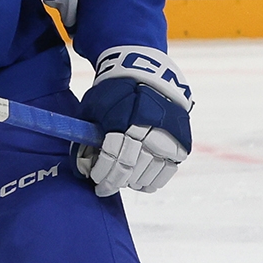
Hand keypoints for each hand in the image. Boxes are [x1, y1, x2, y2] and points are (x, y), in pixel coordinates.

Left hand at [74, 46, 193, 197]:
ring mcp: (167, 137)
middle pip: (128, 169)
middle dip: (112, 183)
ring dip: (131, 182)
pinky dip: (152, 181)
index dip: (101, 172)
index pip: (112, 156)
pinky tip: (140, 182)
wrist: (151, 73)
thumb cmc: (114, 91)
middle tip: (103, 189)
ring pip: (147, 173)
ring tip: (122, 181)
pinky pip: (166, 172)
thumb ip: (87, 135)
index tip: (94, 179)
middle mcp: (148, 130)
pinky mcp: (181, 143)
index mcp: (124, 119)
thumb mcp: (93, 106)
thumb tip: (81, 167)